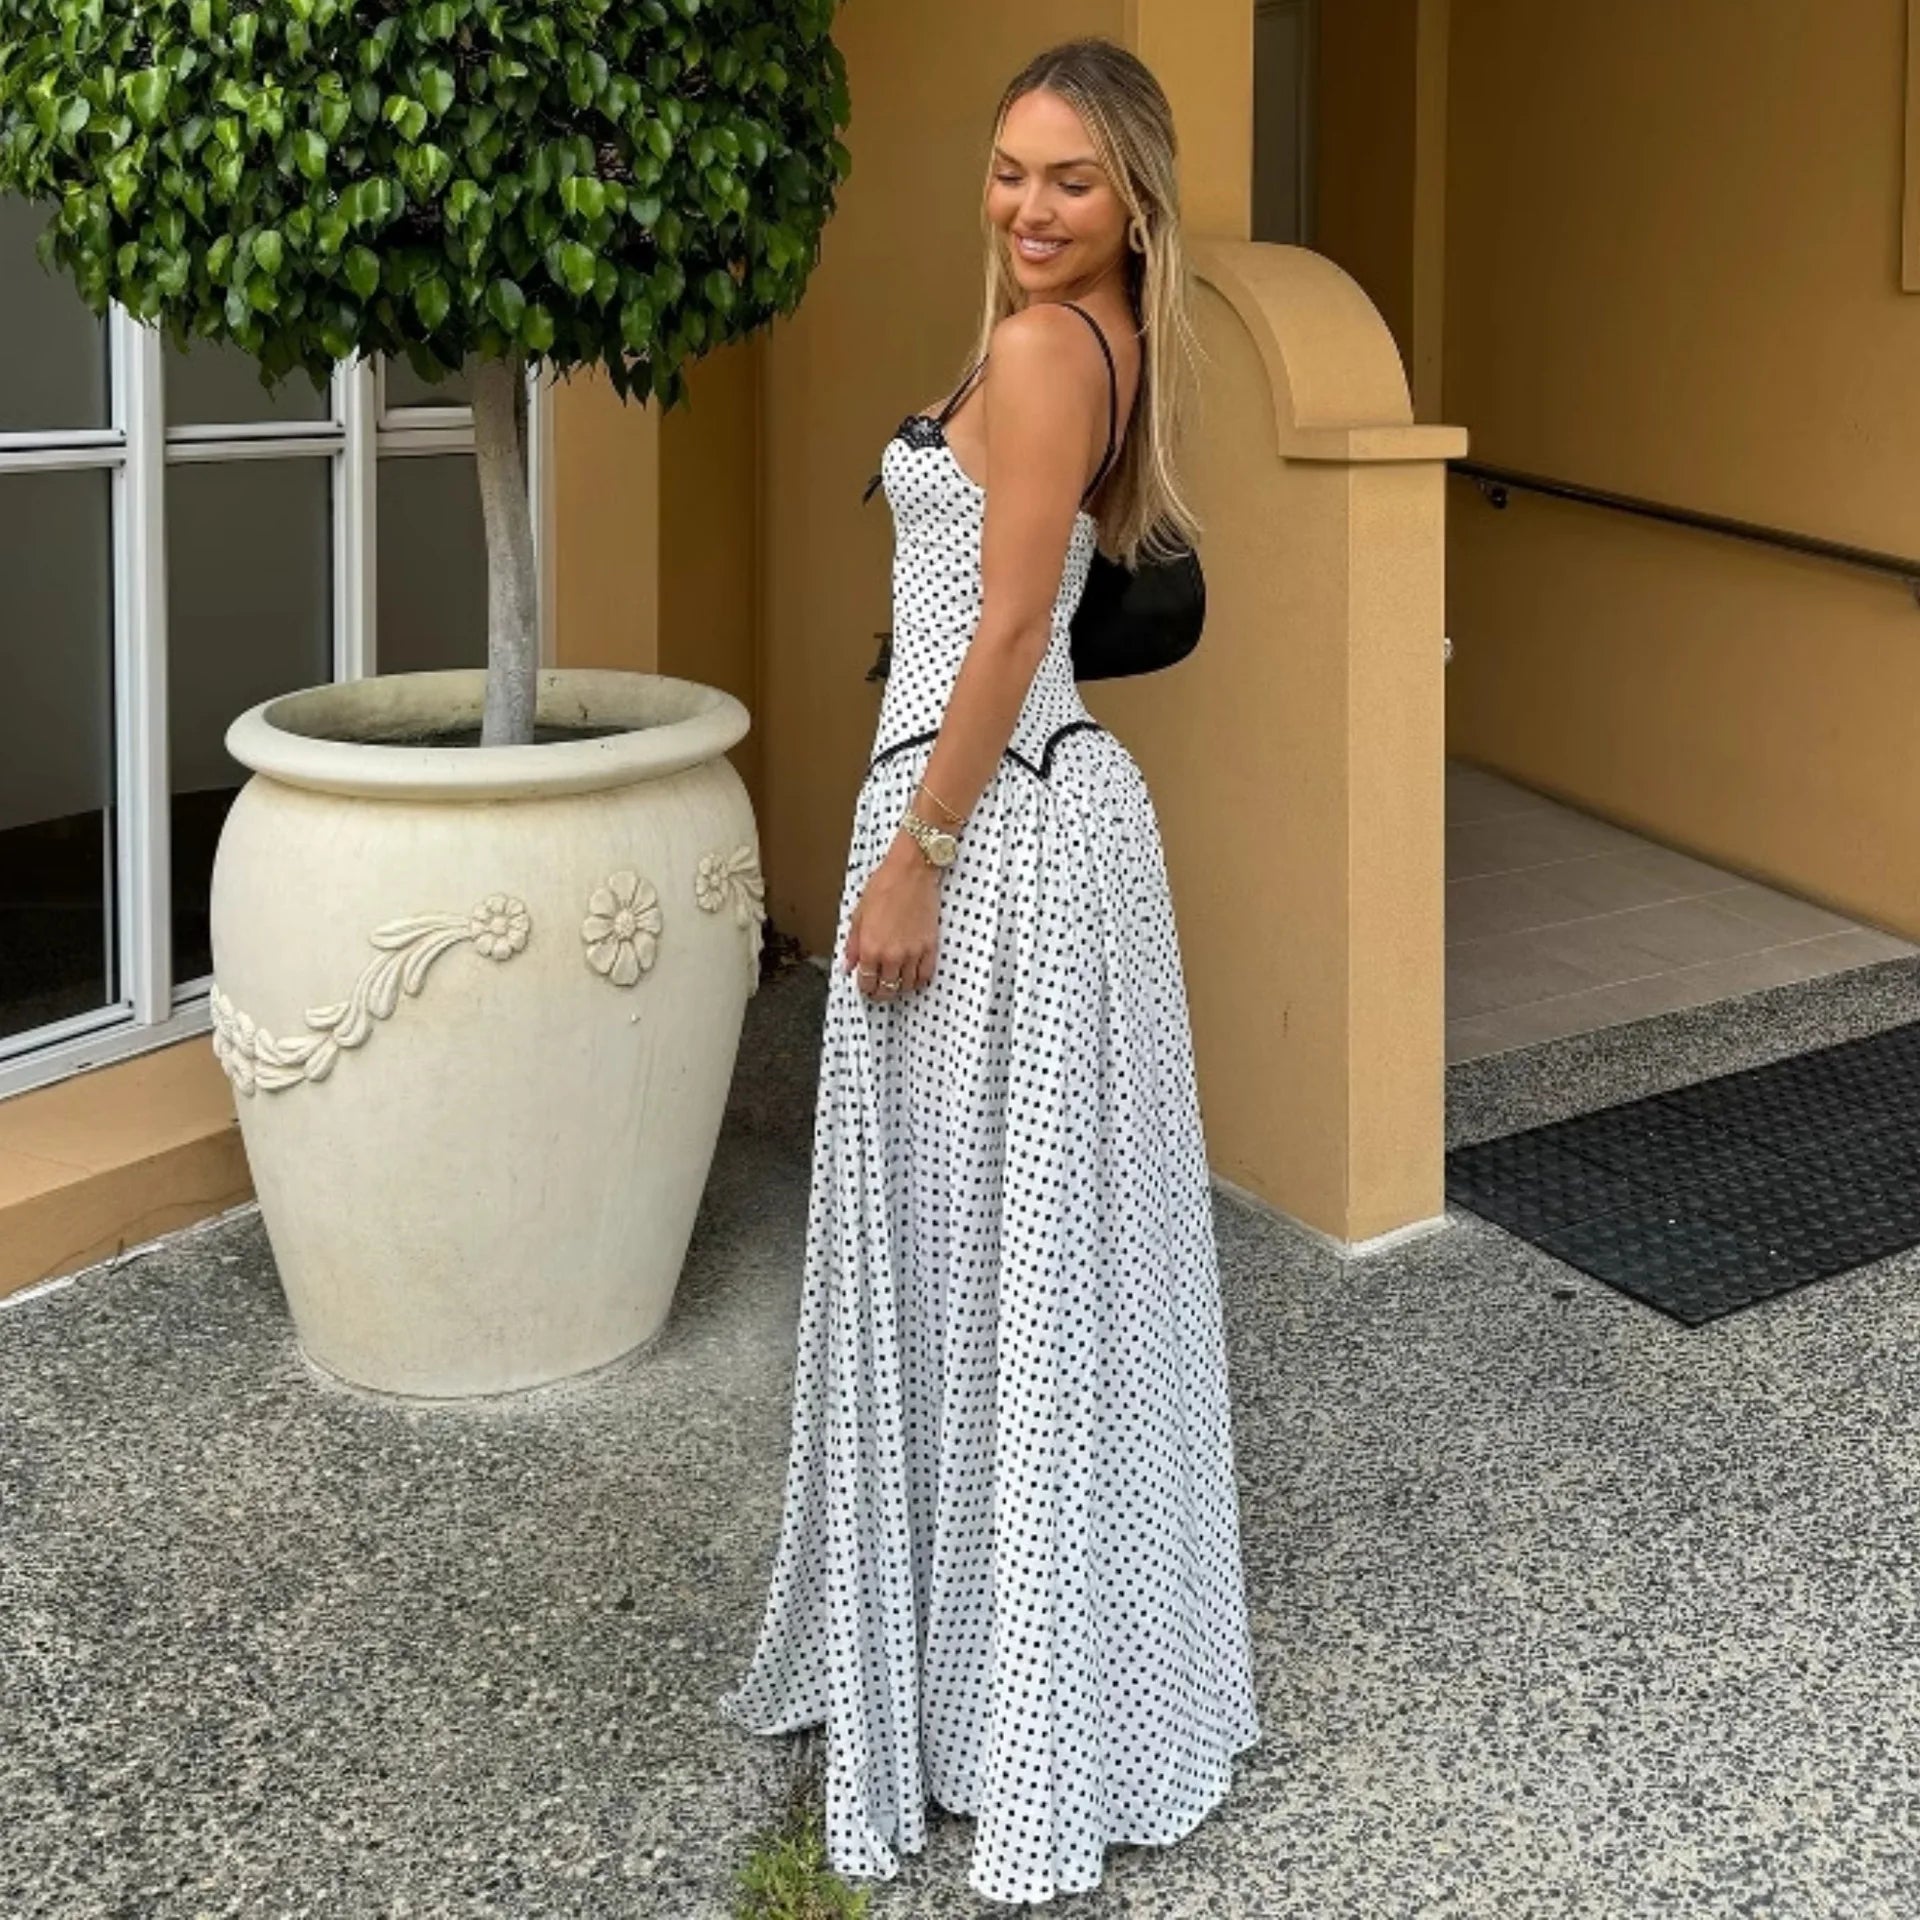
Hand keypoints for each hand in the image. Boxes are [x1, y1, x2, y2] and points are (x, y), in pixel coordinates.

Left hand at [843, 841, 940, 999]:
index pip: (866, 982)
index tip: (865, 986)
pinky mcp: (930, 947)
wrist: (912, 871)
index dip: (864, 988)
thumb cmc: (885, 885)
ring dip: (899, 987)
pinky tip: (912, 976)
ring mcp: (913, 953)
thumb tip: (849, 964)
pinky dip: (918, 980)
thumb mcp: (859, 914)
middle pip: (887, 989)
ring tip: (894, 982)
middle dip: (880, 993)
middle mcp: (892, 955)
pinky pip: (925, 975)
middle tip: (878, 990)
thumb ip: (853, 944)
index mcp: (871, 948)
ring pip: (906, 985)